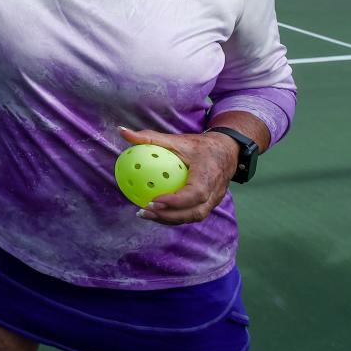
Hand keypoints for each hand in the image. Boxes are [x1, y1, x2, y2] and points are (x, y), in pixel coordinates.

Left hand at [119, 127, 238, 224]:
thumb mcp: (176, 139)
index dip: (176, 201)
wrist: (227, 151)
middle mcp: (215, 191)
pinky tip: (154, 212)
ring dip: (170, 219)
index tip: (153, 200)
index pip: (196, 193)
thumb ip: (149, 137)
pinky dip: (174, 216)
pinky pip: (192, 213)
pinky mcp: (210, 204)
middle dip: (169, 215)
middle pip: (195, 211)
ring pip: (194, 216)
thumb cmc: (199, 145)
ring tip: (145, 214)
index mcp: (209, 174)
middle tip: (145, 210)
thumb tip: (122, 131)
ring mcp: (215, 200)